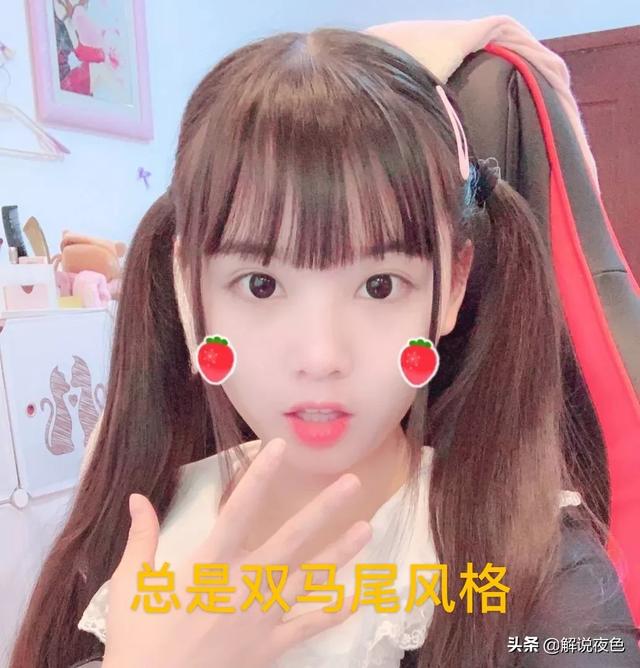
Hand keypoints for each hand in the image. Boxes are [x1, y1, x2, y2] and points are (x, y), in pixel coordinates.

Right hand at [102, 438, 371, 667]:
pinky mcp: (270, 647)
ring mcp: (261, 618)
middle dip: (322, 510)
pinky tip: (359, 594)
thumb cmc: (140, 639)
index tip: (280, 448)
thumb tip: (137, 497)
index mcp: (209, 565)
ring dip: (339, 553)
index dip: (260, 476)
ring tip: (367, 528)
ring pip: (309, 579)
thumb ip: (141, 538)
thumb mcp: (131, 585)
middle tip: (351, 484)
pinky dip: (335, 611)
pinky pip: (309, 627)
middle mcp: (243, 586)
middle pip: (290, 541)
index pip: (239, 510)